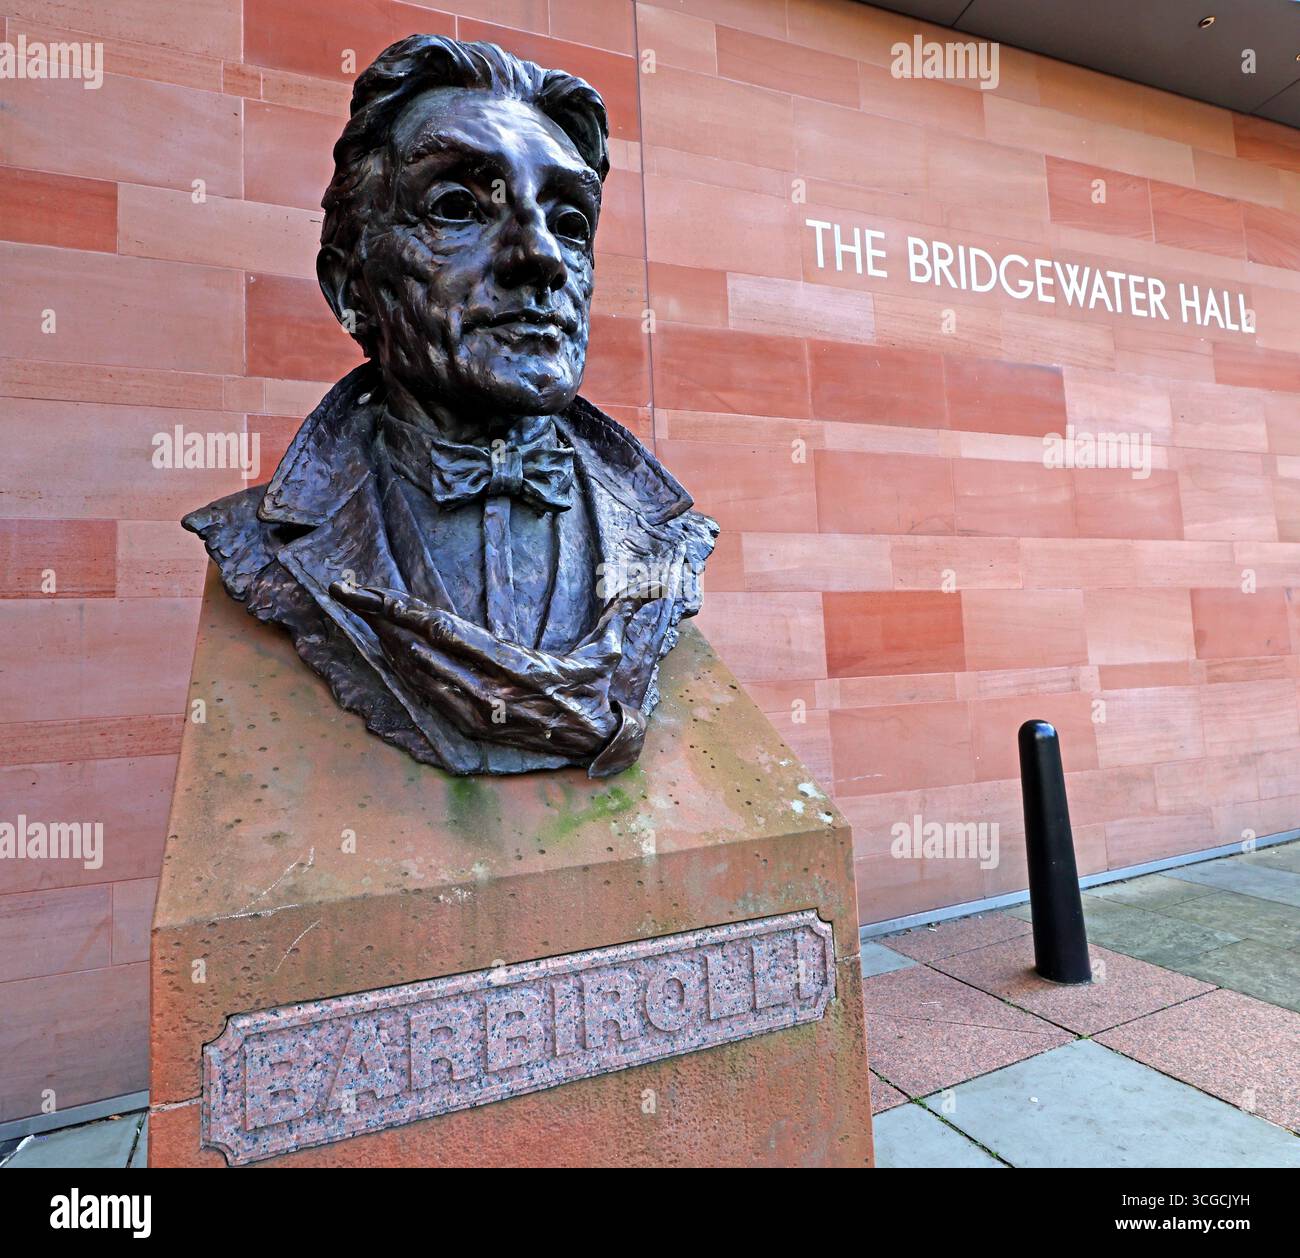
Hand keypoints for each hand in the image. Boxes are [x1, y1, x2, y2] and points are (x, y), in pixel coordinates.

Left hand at [328, 581, 644, 758]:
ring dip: (387, 645)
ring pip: (418, 674)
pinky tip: (388, 656)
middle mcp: (487, 690)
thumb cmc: (594, 691)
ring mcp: (476, 713)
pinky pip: (427, 698)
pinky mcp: (472, 727)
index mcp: (513, 666)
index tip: (375, 594)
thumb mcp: (604, 652)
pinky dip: (404, 675)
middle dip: (382, 620)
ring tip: (361, 616)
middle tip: (348, 593)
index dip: (405, 610)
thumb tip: (632, 586)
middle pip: (422, 647)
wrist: (593, 744)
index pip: (446, 630)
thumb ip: (613, 616)